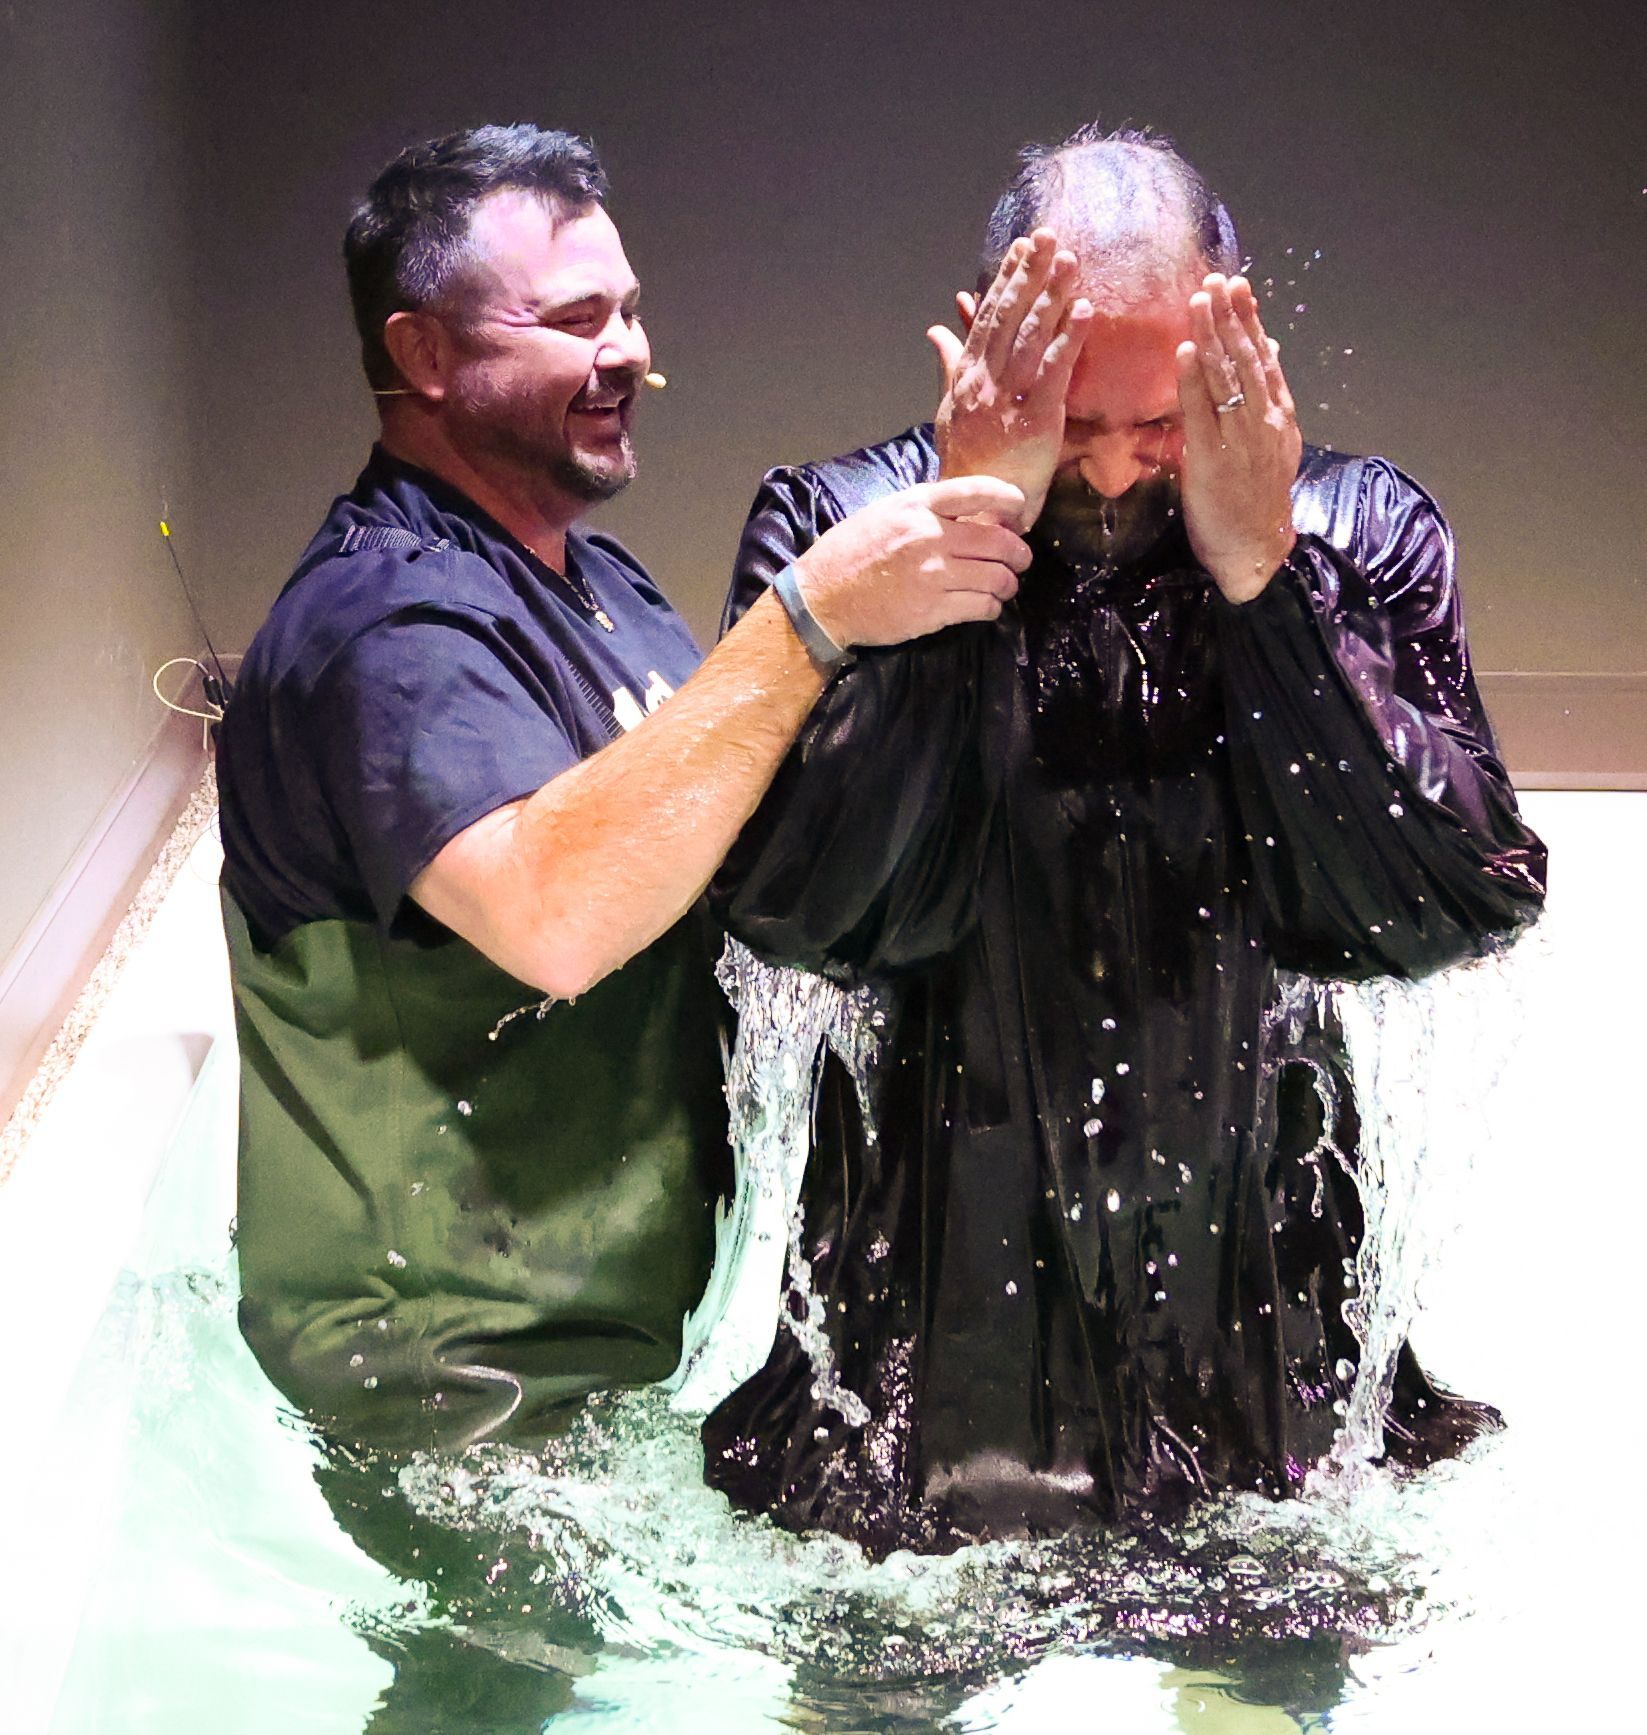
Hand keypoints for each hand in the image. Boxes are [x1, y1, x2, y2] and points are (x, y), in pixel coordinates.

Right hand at [794, 476, 1030, 646]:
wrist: (823, 598)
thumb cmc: (850, 552)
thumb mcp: (884, 513)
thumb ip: (924, 510)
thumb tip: (967, 514)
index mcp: (916, 505)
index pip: (977, 492)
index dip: (1009, 498)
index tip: (1021, 508)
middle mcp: (930, 536)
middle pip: (998, 542)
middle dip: (1018, 553)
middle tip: (1020, 560)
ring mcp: (934, 575)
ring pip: (997, 577)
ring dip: (1007, 583)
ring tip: (1004, 586)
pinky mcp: (933, 610)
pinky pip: (981, 606)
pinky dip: (991, 607)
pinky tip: (986, 606)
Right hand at [928, 229, 1092, 530]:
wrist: (975, 514)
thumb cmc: (968, 467)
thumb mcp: (950, 412)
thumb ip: (949, 366)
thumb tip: (937, 331)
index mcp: (967, 378)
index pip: (988, 317)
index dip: (1006, 279)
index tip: (1023, 246)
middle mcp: (984, 383)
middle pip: (1008, 318)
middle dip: (1030, 274)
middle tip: (1050, 236)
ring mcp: (1008, 400)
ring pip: (1030, 337)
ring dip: (1051, 296)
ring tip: (1070, 262)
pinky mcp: (1035, 421)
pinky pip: (1054, 372)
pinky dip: (1069, 339)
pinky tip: (1084, 311)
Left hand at [1175, 273, 1302, 602]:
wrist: (1255, 549)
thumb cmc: (1255, 500)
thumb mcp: (1271, 444)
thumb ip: (1267, 399)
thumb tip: (1267, 350)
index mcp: (1278, 415)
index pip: (1263, 357)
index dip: (1250, 320)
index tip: (1238, 286)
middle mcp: (1263, 420)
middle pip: (1245, 358)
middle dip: (1230, 317)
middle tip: (1215, 280)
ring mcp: (1239, 439)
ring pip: (1226, 378)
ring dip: (1211, 336)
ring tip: (1199, 301)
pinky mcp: (1212, 459)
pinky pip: (1201, 412)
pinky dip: (1194, 380)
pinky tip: (1186, 351)